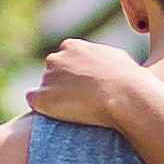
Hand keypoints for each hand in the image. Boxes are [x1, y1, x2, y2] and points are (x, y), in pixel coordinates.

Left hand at [26, 39, 163, 138]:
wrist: (125, 96)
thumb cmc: (129, 79)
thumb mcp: (117, 59)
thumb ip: (101, 58)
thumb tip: (103, 64)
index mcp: (72, 46)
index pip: (64, 59)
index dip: (75, 75)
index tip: (86, 88)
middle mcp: (55, 59)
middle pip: (52, 73)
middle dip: (62, 86)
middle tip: (80, 102)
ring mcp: (47, 78)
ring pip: (44, 89)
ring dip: (56, 99)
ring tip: (78, 112)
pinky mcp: (41, 98)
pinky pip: (34, 102)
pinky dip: (44, 109)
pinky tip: (61, 117)